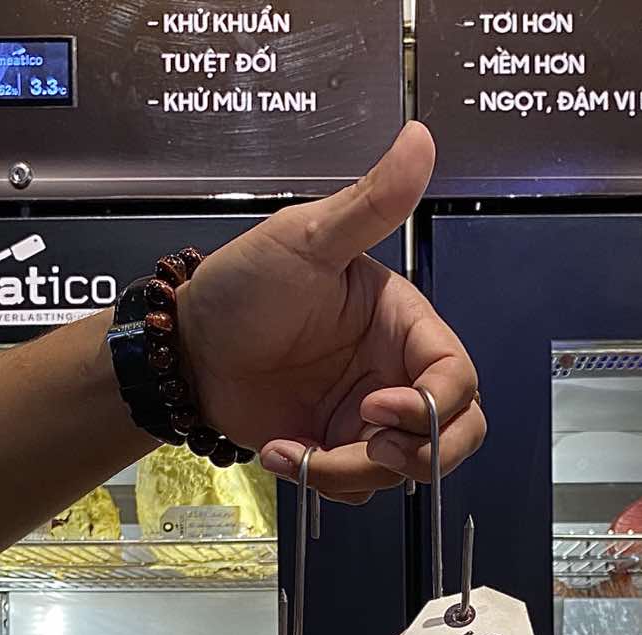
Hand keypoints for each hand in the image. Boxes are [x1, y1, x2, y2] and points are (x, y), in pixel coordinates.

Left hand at [176, 122, 484, 503]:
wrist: (185, 350)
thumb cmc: (242, 286)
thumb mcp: (307, 239)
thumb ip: (371, 203)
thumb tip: (420, 139)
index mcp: (403, 324)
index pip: (456, 378)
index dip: (432, 407)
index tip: (377, 407)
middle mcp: (394, 374)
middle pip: (455, 433)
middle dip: (420, 455)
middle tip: (368, 451)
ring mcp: (366, 418)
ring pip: (402, 470)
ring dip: (351, 472)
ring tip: (296, 447)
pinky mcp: (336, 450)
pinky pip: (358, 488)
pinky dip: (324, 482)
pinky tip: (282, 451)